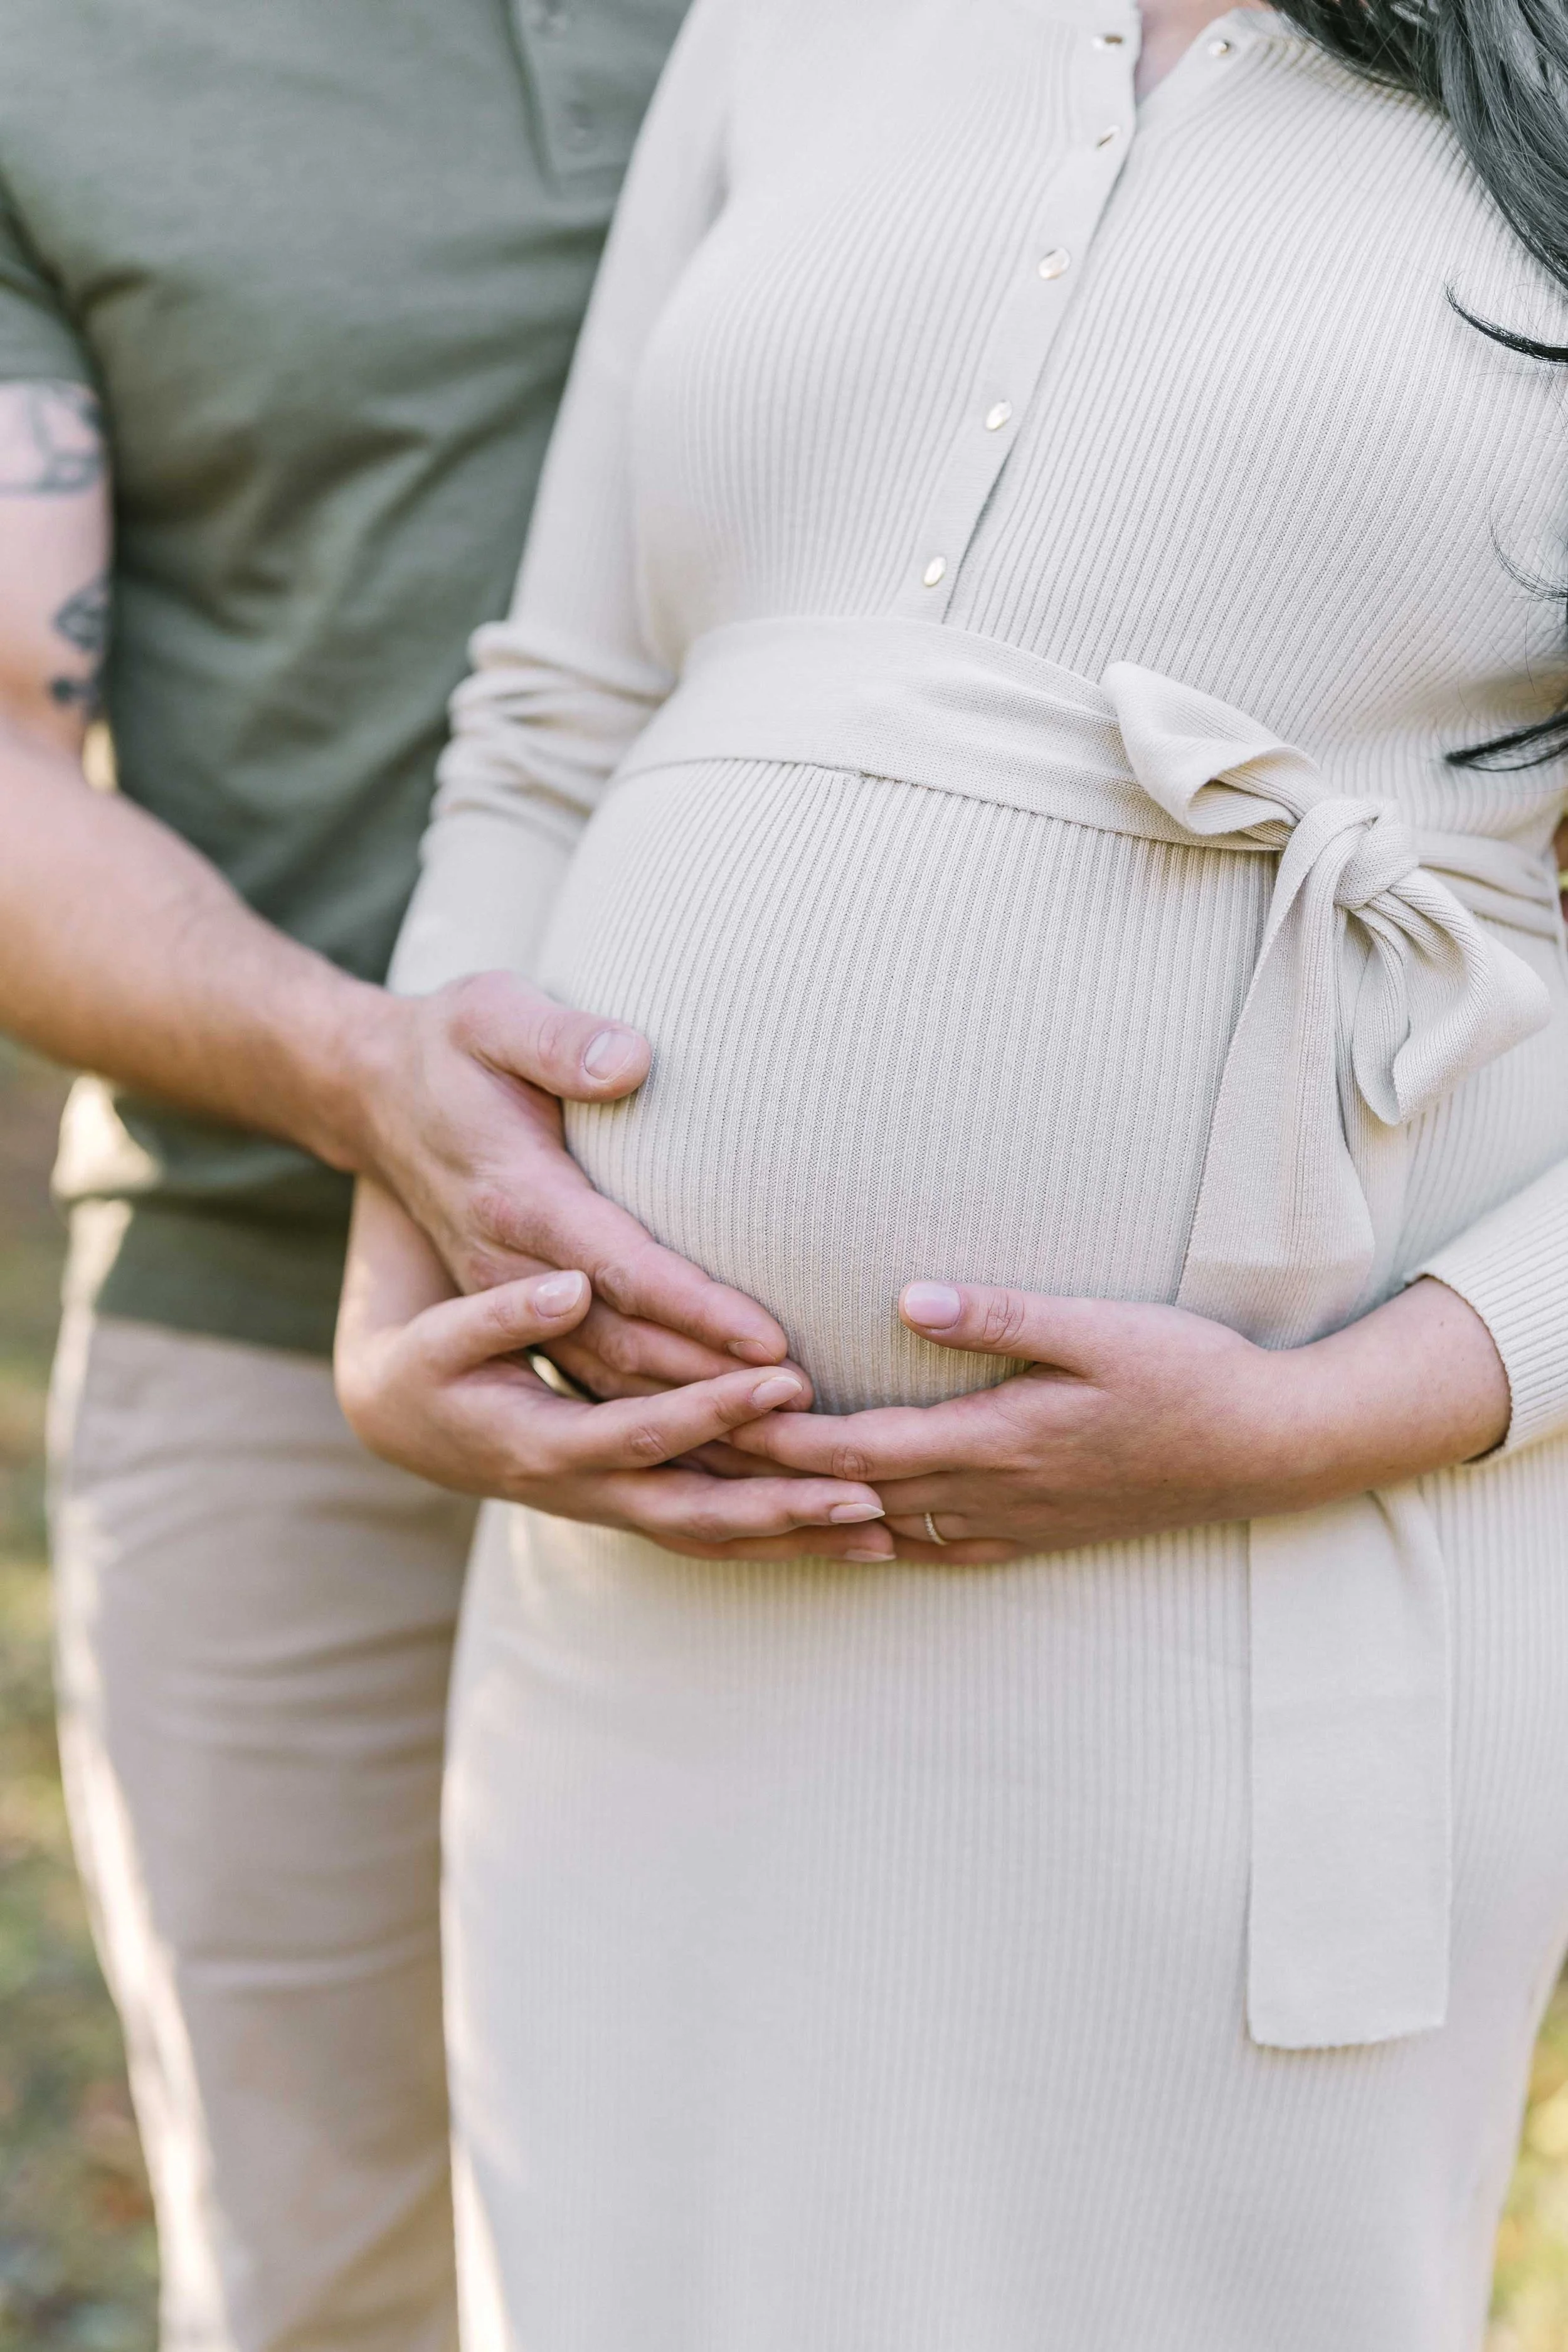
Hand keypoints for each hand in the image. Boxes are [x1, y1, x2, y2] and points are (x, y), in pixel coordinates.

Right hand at [335, 1180, 893, 1561]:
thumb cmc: (420, 1363)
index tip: (788, 1376)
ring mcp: (612, 1504)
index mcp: (540, 1446)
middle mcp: (584, 1491)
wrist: (397, 1415)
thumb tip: (574, 1283)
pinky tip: (852, 1534)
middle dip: (781, 1504)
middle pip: (696, 1513)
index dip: (715, 1408)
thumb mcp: (440, 1334)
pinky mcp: (632, 1499)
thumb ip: (501, 1313)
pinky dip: (779, 1537)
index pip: (644, 1432)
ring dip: (795, 1537)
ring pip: (714, 1535)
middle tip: (868, 1488)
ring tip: (888, 1530)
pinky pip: (715, 1529)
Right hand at [344, 971, 790, 1399]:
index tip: (770, 1342)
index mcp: (515, 1198)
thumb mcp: (491, 1014)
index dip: (697, 1308)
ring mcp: (510, 1298)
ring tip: (781, 1437)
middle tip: (806, 1414)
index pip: (621, 1267)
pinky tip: (722, 1440)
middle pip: (624, 1345)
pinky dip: (657, 1415)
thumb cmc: (451, 1046)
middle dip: (714, 1386)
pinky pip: (594, 1378)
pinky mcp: (520, 1311)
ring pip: (609, 1378)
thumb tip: (633, 1060)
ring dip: (693, 1417)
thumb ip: (560, 1038)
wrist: (372, 1091)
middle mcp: (509, 1265)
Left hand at [727, 1276, 1510, 1558]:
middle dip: (759, 1484)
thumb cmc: (1190, 1374)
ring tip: (729, 1505)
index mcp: (993, 1441)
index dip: (770, 1438)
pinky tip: (839, 1537)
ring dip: (802, 1522)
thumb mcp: (1099, 1328)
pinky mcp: (1031, 1533)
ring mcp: (1008, 1525)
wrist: (1270, 1450)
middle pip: (843, 1499)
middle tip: (678, 1463)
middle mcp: (987, 1497)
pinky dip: (869, 1544)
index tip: (699, 1414)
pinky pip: (929, 1551)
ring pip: (878, 1534)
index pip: (849, 1449)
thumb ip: (1000, 1316)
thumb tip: (905, 1296)